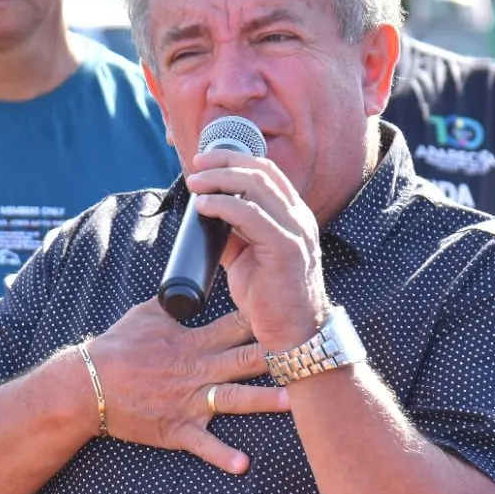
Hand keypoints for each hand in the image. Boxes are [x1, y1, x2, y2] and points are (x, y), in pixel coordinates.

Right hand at [86, 300, 290, 475]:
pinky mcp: (177, 428)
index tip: (290, 313)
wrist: (87, 385)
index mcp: (192, 341)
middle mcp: (196, 370)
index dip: (264, 318)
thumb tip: (191, 282)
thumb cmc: (116, 348)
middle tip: (309, 353)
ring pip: (234, 400)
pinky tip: (243, 465)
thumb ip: (176, 300)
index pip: (236, 325)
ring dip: (264, 401)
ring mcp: (189, 401)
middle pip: (245, 360)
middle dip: (278, 356)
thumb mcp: (146, 313)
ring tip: (295, 401)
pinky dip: (222, 456)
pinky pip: (203, 444)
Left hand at [184, 149, 331, 351]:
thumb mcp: (245, 258)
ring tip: (195, 184)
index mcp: (292, 216)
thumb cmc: (269, 298)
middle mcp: (299, 218)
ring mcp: (296, 231)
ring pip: (257, 186)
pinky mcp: (287, 248)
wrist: (292, 334)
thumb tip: (203, 216)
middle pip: (262, 172)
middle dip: (224, 162)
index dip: (235, 159)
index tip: (205, 161)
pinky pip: (252, 215)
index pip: (268, 172)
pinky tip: (204, 206)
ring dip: (220, 180)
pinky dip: (224, 205)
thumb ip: (230, 234)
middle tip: (196, 166)